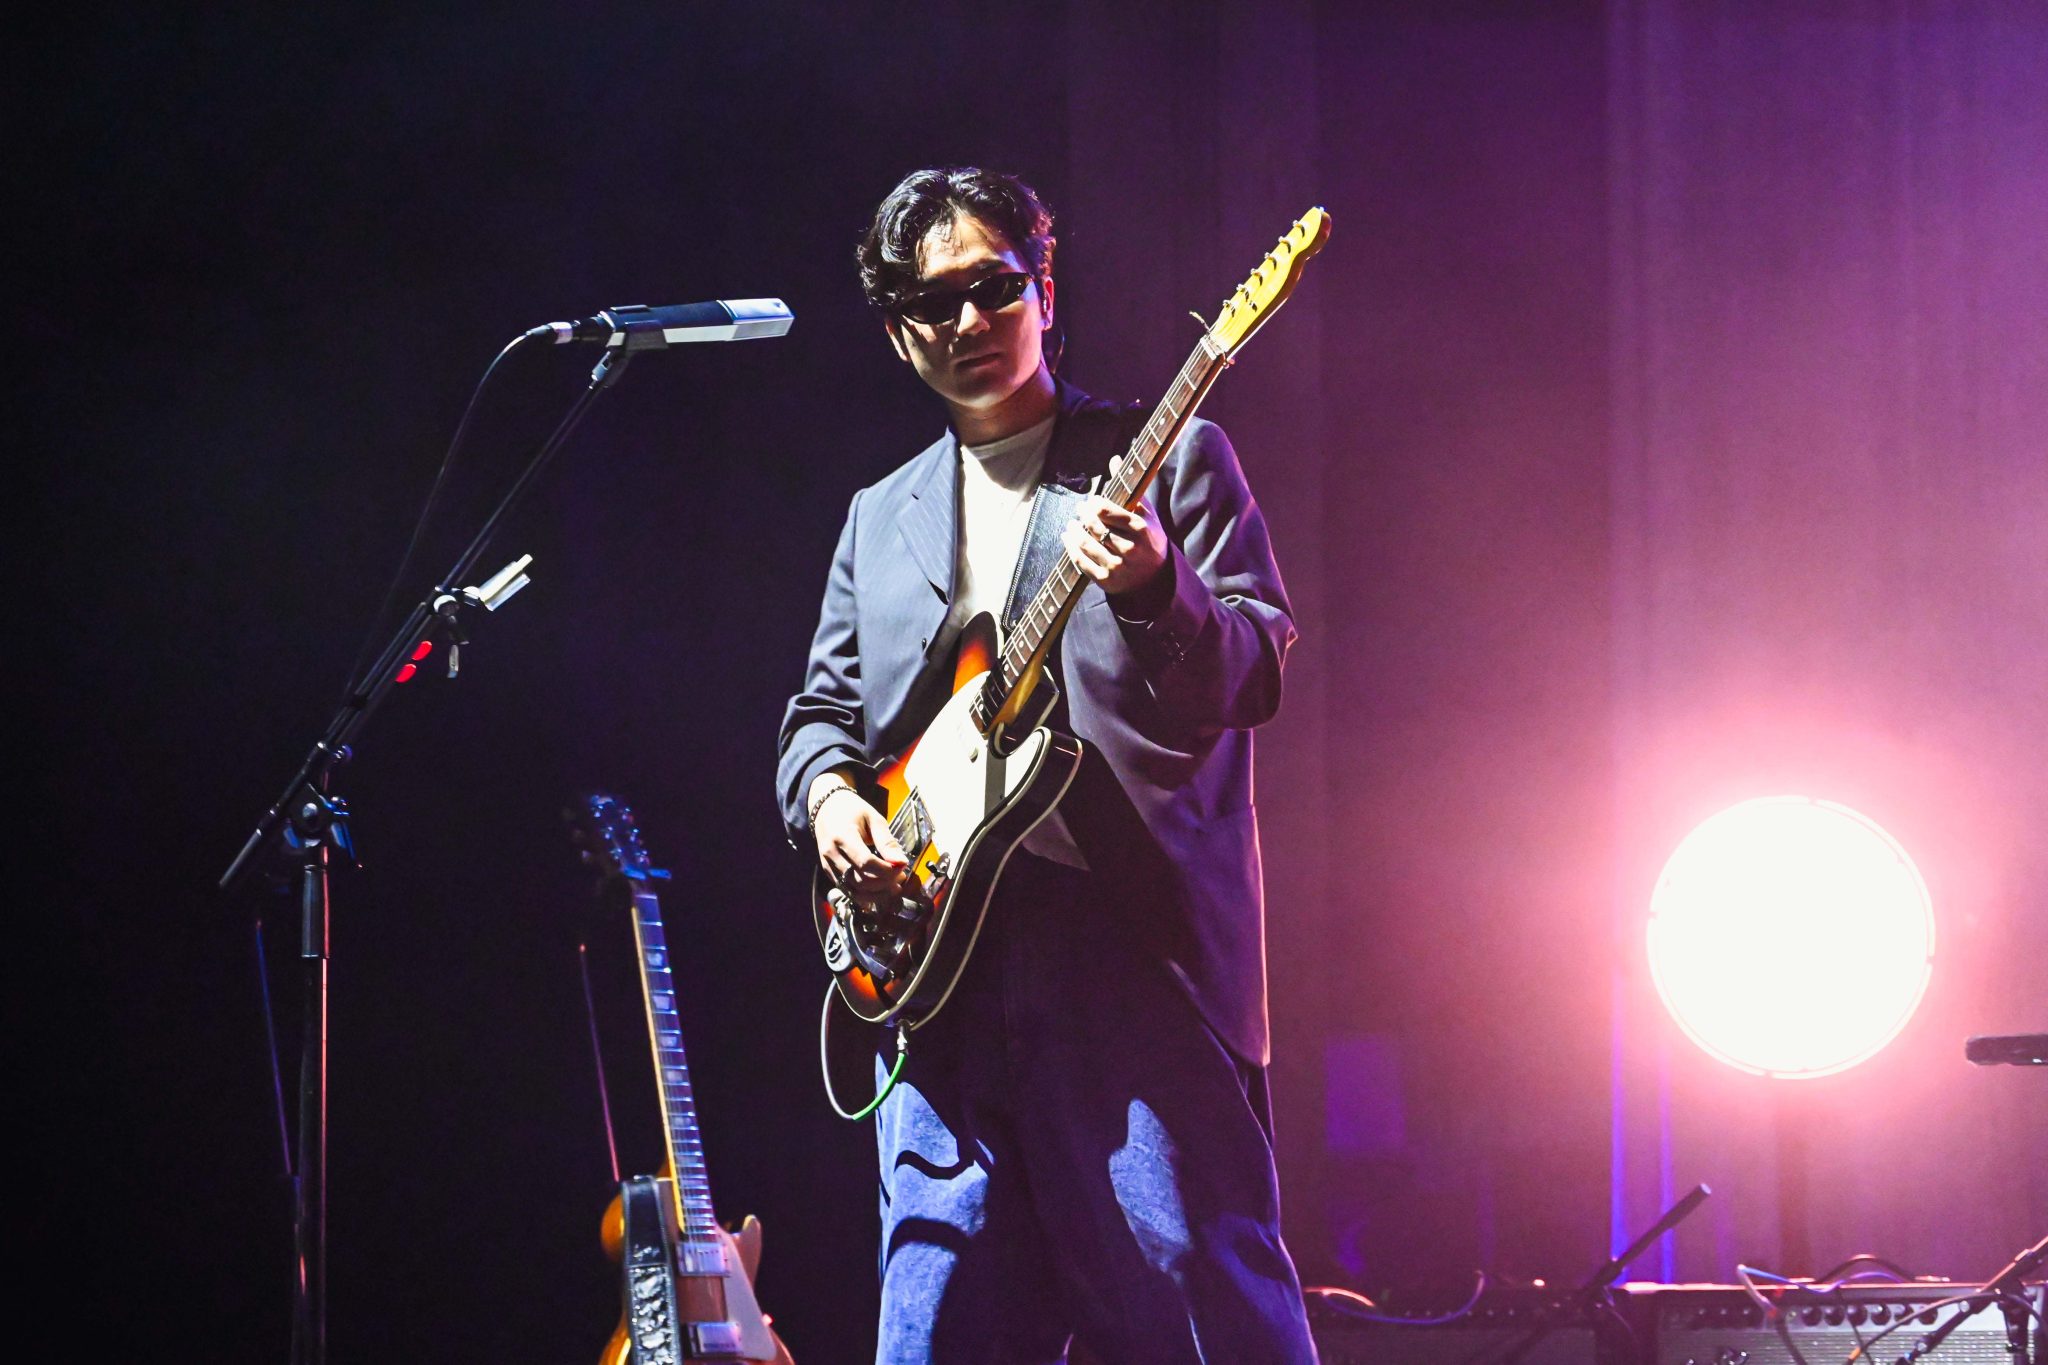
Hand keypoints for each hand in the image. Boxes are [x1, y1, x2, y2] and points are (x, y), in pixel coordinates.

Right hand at [809, 774, 906, 895]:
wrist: (826, 809)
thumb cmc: (852, 811)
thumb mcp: (873, 819)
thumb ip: (887, 842)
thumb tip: (901, 862)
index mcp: (842, 836)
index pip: (865, 862)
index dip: (886, 870)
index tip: (902, 867)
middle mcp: (832, 854)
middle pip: (860, 879)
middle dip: (885, 883)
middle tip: (901, 877)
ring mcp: (828, 865)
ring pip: (854, 890)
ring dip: (877, 894)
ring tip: (893, 887)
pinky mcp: (829, 873)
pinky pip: (848, 891)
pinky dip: (865, 895)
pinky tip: (880, 891)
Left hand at [1063, 495, 1167, 596]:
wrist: (1154, 578)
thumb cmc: (1148, 541)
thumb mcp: (1147, 516)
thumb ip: (1131, 490)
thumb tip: (1114, 459)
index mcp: (1140, 529)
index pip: (1106, 510)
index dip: (1094, 503)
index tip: (1091, 501)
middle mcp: (1129, 549)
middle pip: (1095, 526)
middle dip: (1083, 514)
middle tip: (1080, 509)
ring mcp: (1117, 566)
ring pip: (1085, 544)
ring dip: (1074, 531)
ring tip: (1072, 524)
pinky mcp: (1106, 580)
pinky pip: (1081, 562)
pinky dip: (1070, 547)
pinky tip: (1068, 538)